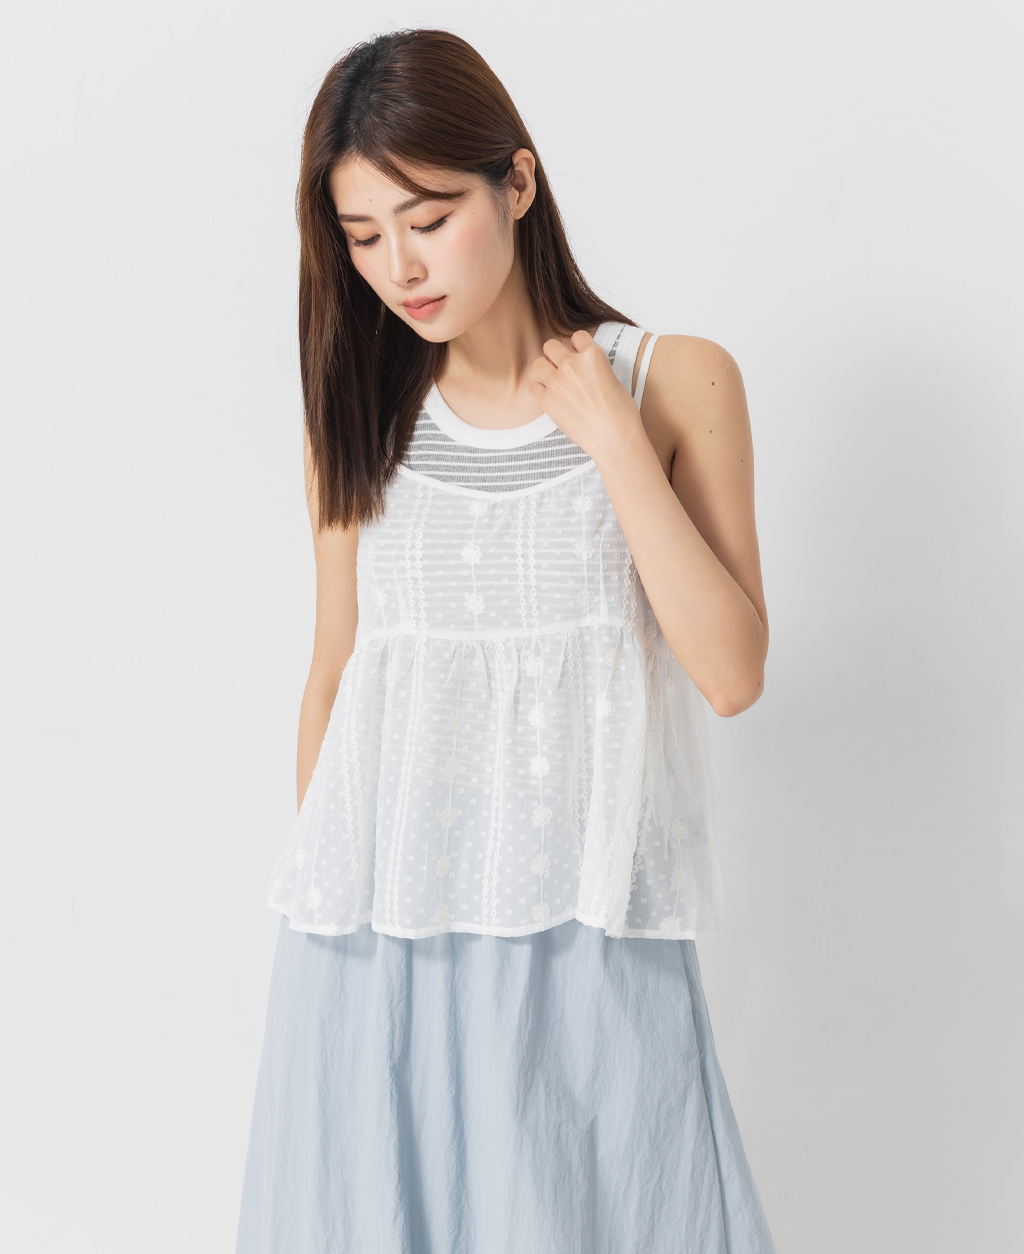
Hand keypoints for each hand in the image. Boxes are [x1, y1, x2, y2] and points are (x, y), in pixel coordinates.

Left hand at [529, 330, 644, 462]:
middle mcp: (572, 364)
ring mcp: (557, 382)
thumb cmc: (622, 414)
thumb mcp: (615, 380)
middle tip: (562, 368)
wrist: (615, 439)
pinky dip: (540, 391)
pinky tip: (550, 398)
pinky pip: (533, 387)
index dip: (577, 346)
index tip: (579, 356)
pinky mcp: (548, 401)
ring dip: (545, 370)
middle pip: (550, 345)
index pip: (577, 336)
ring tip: (555, 383)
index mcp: (593, 355)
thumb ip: (596, 369)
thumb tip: (587, 371)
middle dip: (555, 355)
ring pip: (538, 363)